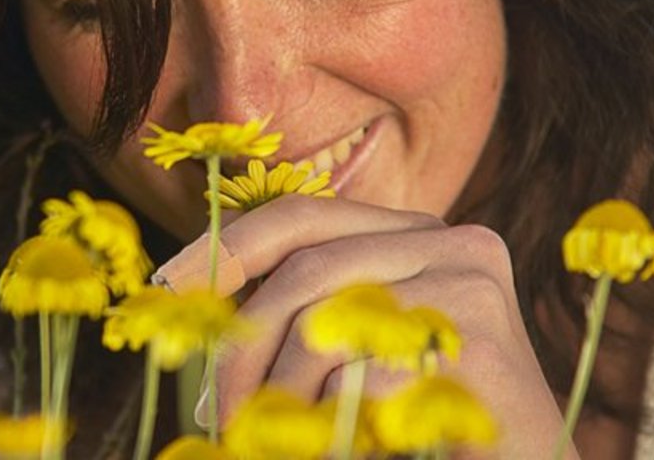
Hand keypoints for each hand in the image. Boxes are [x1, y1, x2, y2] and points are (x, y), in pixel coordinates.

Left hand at [153, 194, 571, 458]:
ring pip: (326, 324)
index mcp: (418, 235)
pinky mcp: (484, 346)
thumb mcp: (359, 351)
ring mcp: (472, 288)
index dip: (227, 247)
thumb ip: (306, 310)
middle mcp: (453, 242)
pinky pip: (364, 377)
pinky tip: (344, 448)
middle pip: (306, 269)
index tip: (168, 288)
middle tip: (218, 416)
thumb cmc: (430, 423)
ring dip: (282, 396)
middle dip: (243, 343)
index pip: (302, 216)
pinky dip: (333, 424)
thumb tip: (197, 289)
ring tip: (272, 441)